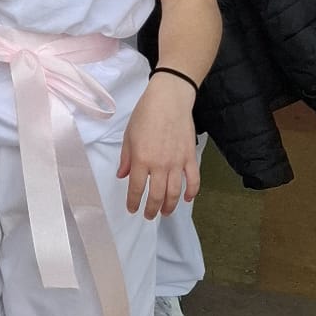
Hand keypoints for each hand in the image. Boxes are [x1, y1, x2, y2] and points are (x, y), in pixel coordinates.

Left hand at [116, 76, 199, 218]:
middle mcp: (160, 165)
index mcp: (141, 159)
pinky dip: (191, 192)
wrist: (169, 100)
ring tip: (165, 212)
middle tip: (149, 215)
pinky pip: (193, 180)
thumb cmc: (145, 114)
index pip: (137, 188)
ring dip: (170, 206)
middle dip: (152, 209)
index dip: (134, 202)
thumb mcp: (129, 135)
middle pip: (157, 195)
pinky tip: (187, 199)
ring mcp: (177, 162)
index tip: (132, 209)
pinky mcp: (190, 157)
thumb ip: (126, 158)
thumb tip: (122, 176)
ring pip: (175, 192)